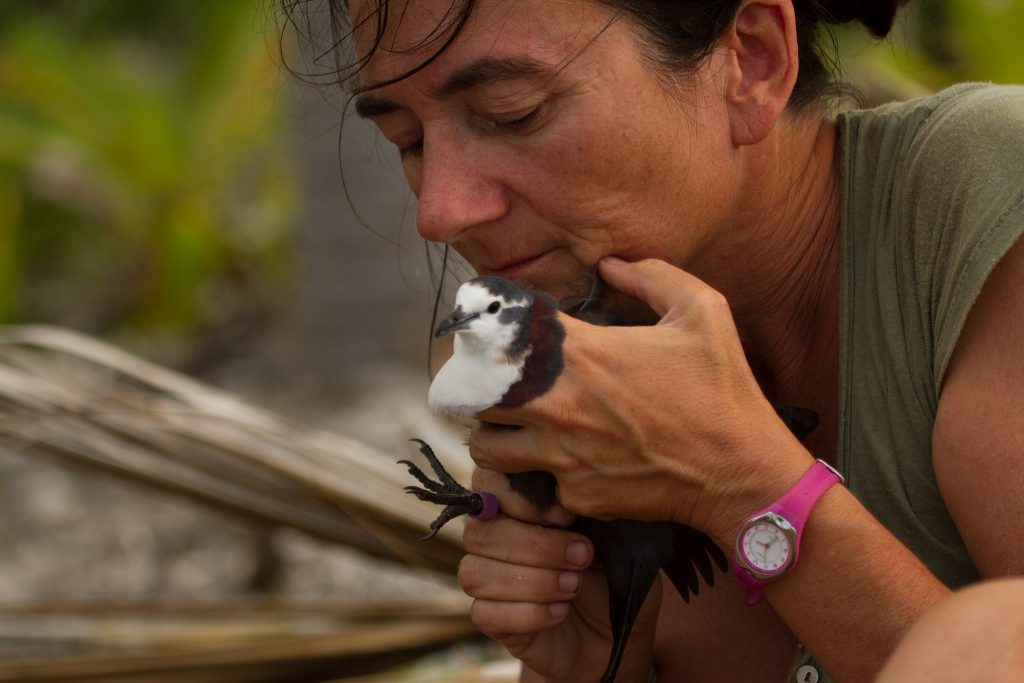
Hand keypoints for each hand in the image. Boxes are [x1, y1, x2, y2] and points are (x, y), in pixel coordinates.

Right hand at [460, 467, 659, 681]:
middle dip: (537, 546)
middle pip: (480, 533)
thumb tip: (570, 501)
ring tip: (574, 585)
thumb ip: (583, 512)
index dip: (520, 498)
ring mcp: (485, 579)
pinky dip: (529, 613)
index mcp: (514, 502)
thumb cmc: (608, 571)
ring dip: (533, 581)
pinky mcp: (490, 619)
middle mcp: (491, 536)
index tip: (566, 515)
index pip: (487, 483)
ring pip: (476, 574)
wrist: (616, 630)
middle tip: (582, 555)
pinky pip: (484, 613)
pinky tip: (561, 611)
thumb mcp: (607, 536)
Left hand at [472, 257, 812, 546]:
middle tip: (493, 383)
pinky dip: (543, 474)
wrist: (742, 473)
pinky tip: (566, 463)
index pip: (502, 333)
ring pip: (489, 446)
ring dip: (496, 434)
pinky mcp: (576, 494)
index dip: (490, 329)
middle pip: (478, 395)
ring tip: (514, 427)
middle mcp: (559, 404)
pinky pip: (538, 483)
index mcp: (582, 353)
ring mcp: (563, 455)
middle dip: (478, 387)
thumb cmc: (723, 390)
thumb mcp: (703, 310)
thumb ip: (651, 275)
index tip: (492, 331)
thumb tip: (609, 263)